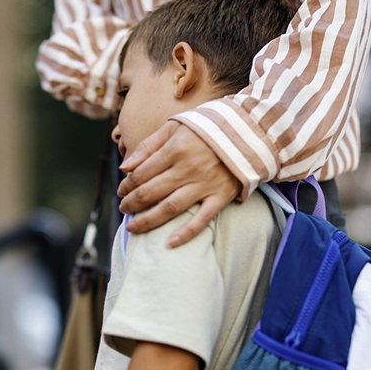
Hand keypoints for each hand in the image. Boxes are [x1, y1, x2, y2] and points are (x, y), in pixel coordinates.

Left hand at [117, 121, 239, 246]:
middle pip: (150, 192)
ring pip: (169, 208)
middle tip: (123, 208)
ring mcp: (205, 184)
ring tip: (133, 227)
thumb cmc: (207, 127)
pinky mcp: (221, 196)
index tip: (122, 190)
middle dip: (131, 203)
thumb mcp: (175, 126)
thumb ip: (148, 146)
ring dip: (147, 220)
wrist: (249, 130)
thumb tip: (124, 168)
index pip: (141, 173)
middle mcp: (188, 168)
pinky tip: (169, 243)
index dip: (127, 185)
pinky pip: (202, 219)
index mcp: (175, 148)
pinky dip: (186, 233)